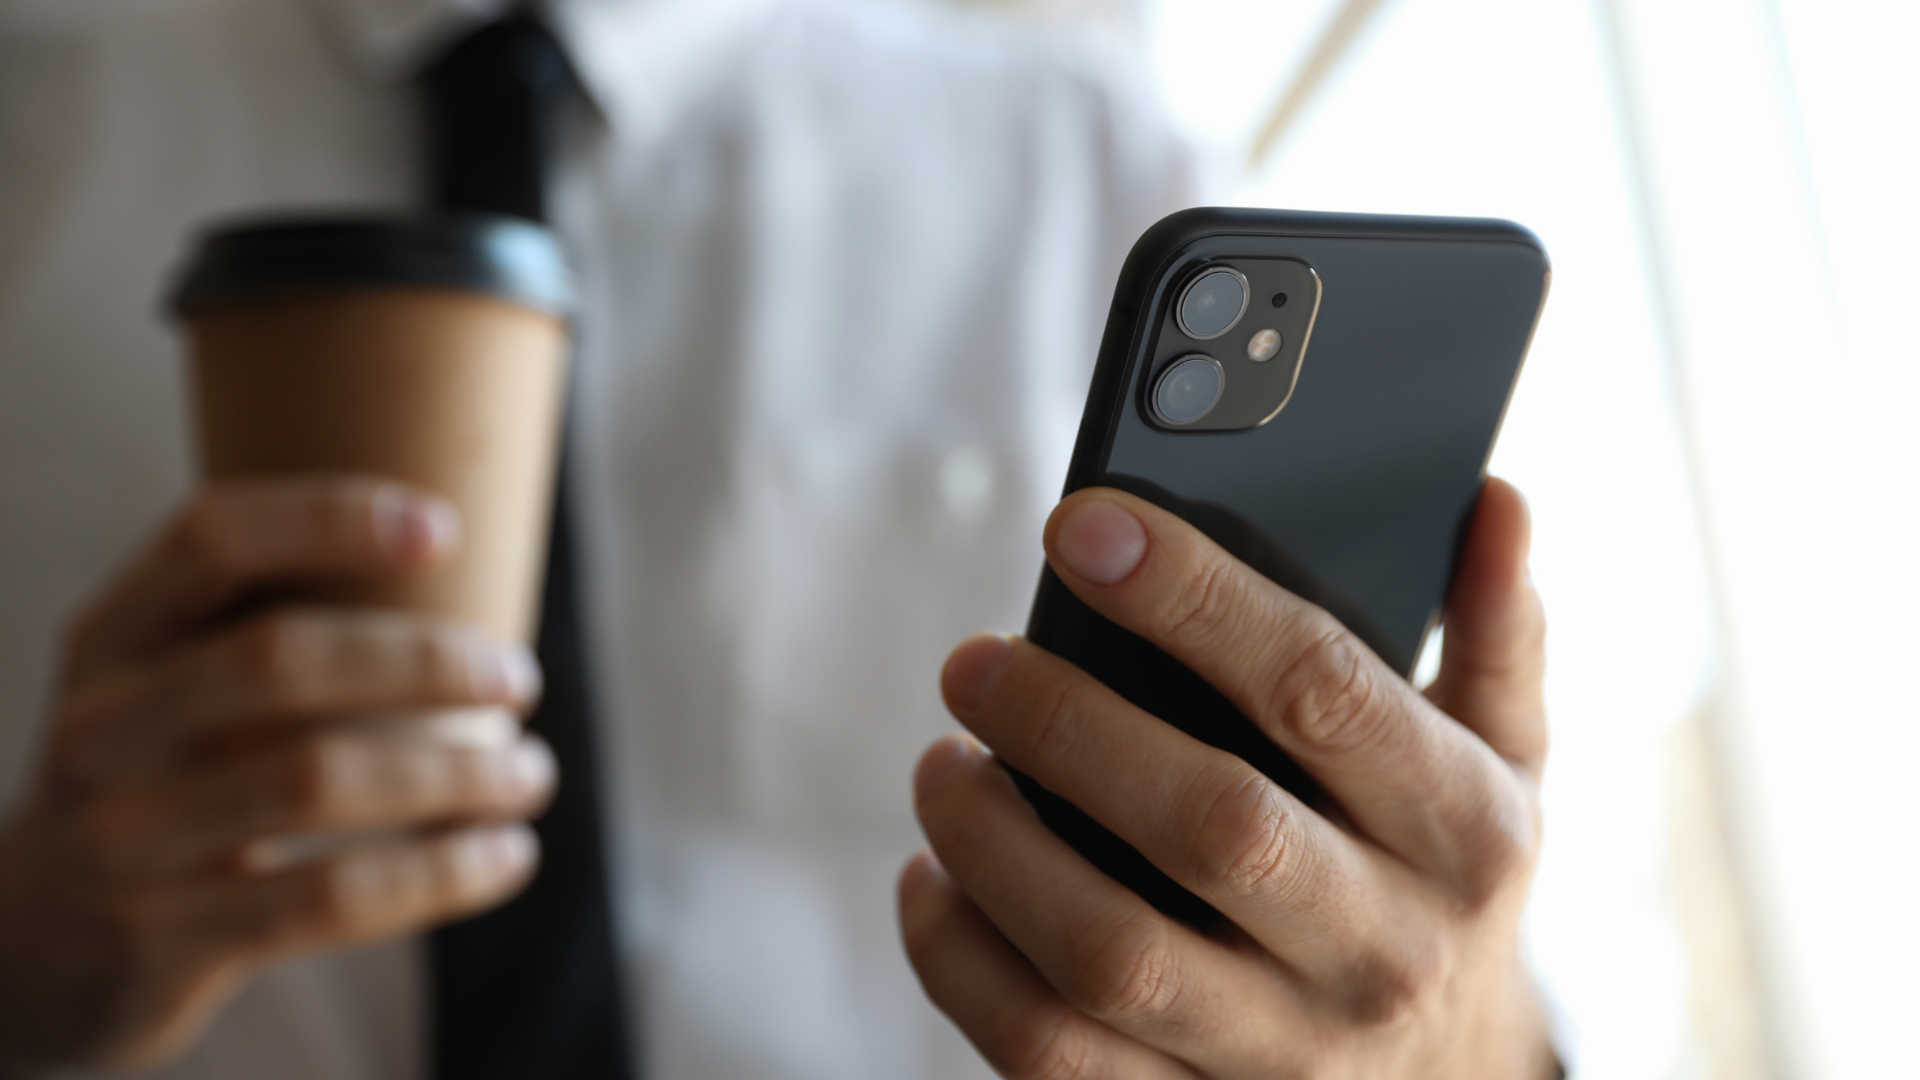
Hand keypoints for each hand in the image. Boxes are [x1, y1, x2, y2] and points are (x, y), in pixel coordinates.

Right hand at [0, 477, 554, 1075]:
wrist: (27, 954)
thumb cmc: (156, 785)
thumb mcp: (168, 691)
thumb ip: (266, 626)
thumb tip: (459, 561)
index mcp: (113, 636)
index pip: (211, 539)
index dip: (327, 518)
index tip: (442, 529)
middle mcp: (105, 725)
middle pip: (278, 659)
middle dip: (425, 661)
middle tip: (520, 676)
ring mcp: (124, 836)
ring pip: (316, 780)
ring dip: (456, 775)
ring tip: (532, 773)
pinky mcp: (164, 939)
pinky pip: (329, 897)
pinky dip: (440, 873)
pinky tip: (507, 856)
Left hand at [901, 479, 1553, 1078]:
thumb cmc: (1447, 881)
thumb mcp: (1505, 763)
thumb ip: (1495, 634)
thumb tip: (1493, 498)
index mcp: (1463, 830)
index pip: (1321, 688)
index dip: (1195, 596)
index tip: (1081, 526)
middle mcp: (1383, 948)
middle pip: (1210, 825)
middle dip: (1069, 725)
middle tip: (975, 663)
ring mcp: (1286, 1048)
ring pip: (1111, 952)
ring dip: (996, 846)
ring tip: (942, 764)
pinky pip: (1050, 1053)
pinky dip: (961, 965)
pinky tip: (932, 882)